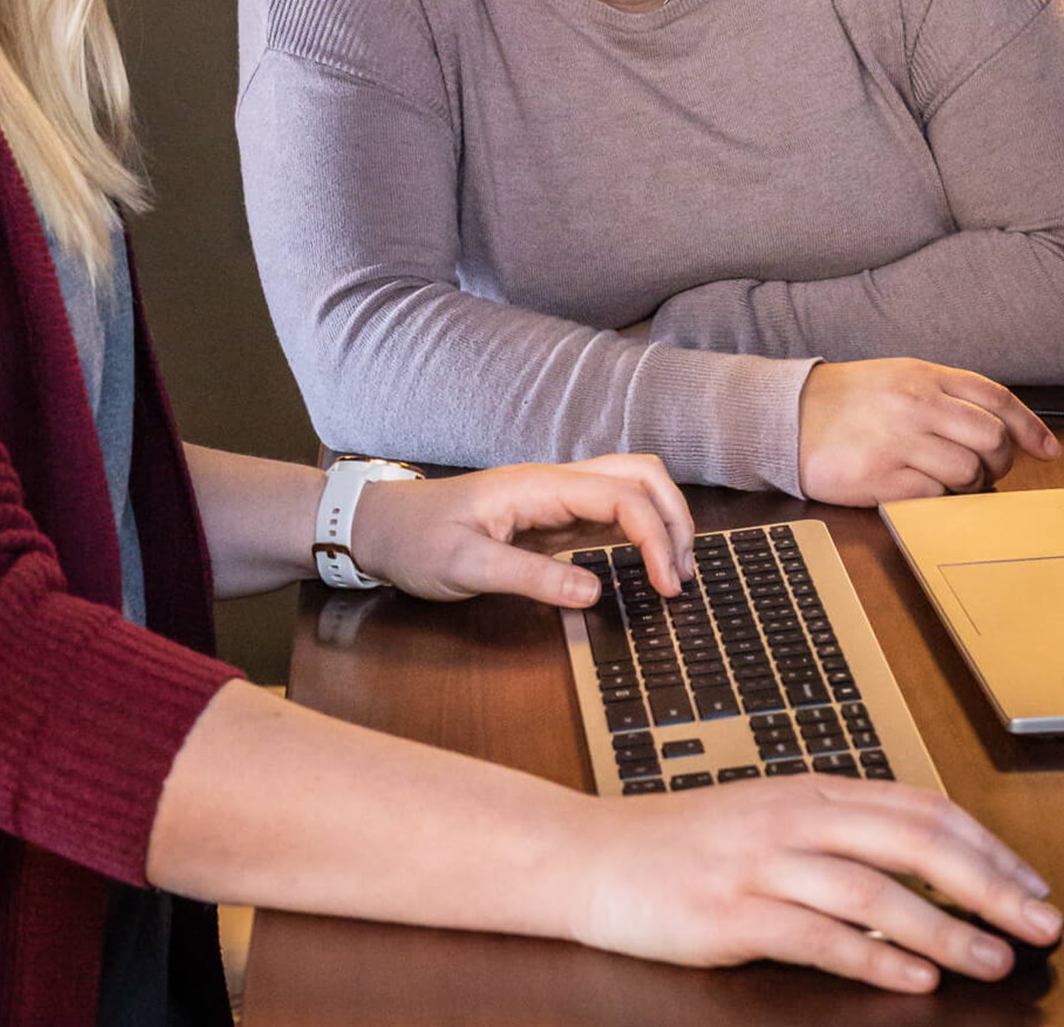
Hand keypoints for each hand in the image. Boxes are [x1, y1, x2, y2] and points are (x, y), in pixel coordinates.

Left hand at [351, 454, 693, 607]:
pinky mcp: (551, 514)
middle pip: (639, 473)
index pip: (620, 496)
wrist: (380, 527)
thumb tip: (596, 591)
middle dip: (675, 517)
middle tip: (683, 577)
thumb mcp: (467, 567)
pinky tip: (647, 563)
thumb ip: (531, 577)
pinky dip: (642, 528)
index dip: (655, 538)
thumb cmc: (417, 541)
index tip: (667, 588)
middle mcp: (554, 481)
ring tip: (675, 572)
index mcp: (537, 485)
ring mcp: (554, 495)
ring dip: (663, 518)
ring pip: (630, 483)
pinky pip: (611, 508)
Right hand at [578, 775, 1062, 992]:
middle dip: (989, 883)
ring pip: (875, 889)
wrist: (589, 855)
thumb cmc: (680, 845)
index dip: (986, 844)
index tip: (1031, 883)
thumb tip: (918, 863)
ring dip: (947, 928)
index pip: (918, 806)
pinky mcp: (732, 912)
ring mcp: (762, 863)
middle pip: (912, 840)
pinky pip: (817, 935)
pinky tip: (913, 977)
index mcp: (807, 791)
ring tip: (994, 960)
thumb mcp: (764, 819)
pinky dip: (874, 957)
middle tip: (1041, 922)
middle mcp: (792, 817)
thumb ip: (832, 833)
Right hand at [798, 358, 1059, 505]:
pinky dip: (935, 500)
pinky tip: (916, 489)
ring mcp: (899, 440)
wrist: (785, 416)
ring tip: (940, 479)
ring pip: (969, 472)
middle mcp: (915, 404)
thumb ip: (944, 394)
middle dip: (998, 461)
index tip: (1049, 451)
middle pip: (992, 438)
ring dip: (966, 484)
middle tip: (982, 470)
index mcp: (923, 375)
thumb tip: (997, 428)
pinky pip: (935, 497)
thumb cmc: (844, 402)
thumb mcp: (897, 377)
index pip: (996, 398)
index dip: (1031, 427)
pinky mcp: (882, 477)